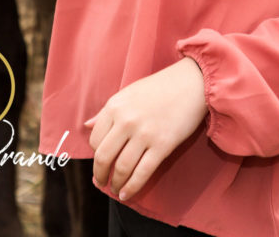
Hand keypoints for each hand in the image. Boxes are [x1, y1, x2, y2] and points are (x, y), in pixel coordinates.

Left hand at [84, 58, 206, 201]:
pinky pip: (142, 173)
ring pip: (122, 168)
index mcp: (115, 106)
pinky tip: (126, 194)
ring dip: (116, 184)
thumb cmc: (159, 87)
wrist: (192, 83)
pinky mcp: (162, 145)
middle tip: (101, 182)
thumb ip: (106, 111)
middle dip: (100, 175)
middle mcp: (126, 120)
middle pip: (104, 157)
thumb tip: (86, 126)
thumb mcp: (128, 93)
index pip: (95, 139)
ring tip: (116, 190)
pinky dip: (132, 188)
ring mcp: (144, 134)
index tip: (101, 162)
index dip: (95, 154)